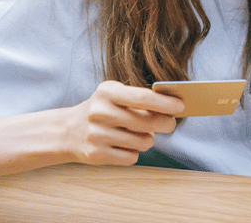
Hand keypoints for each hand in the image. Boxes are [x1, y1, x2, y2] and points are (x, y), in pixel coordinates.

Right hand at [64, 80, 183, 165]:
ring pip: (143, 142)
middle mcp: (100, 112)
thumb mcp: (114, 95)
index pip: (143, 97)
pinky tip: (126, 145)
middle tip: (170, 123)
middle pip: (147, 122)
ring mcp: (97, 135)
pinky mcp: (97, 155)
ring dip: (148, 139)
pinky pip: (132, 157)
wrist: (69, 130)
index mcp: (107, 92)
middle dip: (165, 123)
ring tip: (140, 134)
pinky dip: (134, 152)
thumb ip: (140, 99)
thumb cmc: (102, 110)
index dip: (165, 103)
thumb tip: (173, 107)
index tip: (180, 106)